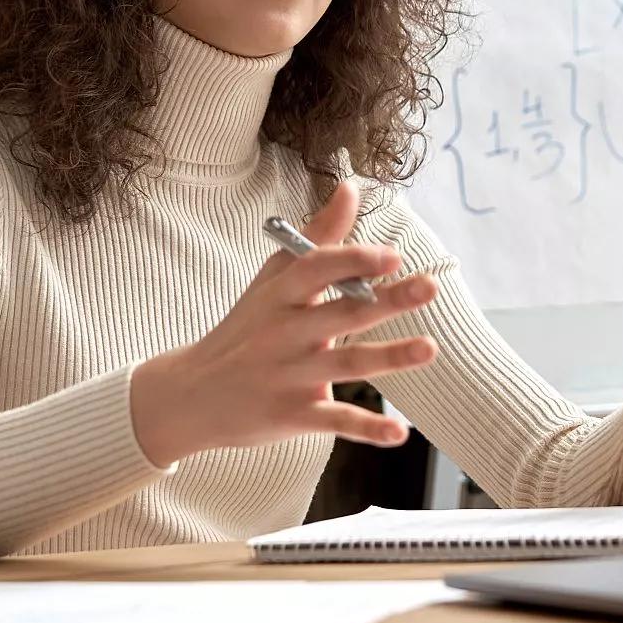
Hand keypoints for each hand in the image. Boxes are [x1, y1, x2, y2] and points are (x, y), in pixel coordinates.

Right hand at [128, 181, 439, 465]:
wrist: (192, 394)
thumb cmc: (245, 327)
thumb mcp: (273, 279)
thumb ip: (316, 237)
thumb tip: (351, 188)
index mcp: (280, 295)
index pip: (316, 269)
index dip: (353, 260)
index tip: (392, 254)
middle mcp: (284, 333)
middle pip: (341, 314)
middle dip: (387, 301)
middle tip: (429, 287)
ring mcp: (289, 376)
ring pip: (346, 365)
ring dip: (390, 358)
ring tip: (430, 348)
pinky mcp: (292, 415)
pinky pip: (335, 421)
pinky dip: (367, 429)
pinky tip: (400, 433)